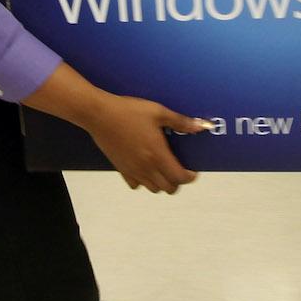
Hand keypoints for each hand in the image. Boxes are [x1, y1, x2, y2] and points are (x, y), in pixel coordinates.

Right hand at [83, 95, 207, 193]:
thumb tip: (200, 126)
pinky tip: (144, 168)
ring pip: (153, 189)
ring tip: (163, 169)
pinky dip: (143, 181)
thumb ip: (180, 121)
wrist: (100, 115)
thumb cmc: (129, 111)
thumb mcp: (158, 112)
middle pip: (168, 188)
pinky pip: (135, 185)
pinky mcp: (121, 169)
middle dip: (177, 181)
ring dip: (162, 183)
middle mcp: (146, 167)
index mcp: (158, 155)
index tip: (193, 171)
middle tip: (179, 169)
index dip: (190, 177)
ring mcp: (132, 170)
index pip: (179, 178)